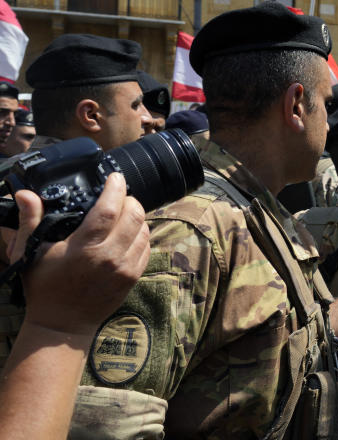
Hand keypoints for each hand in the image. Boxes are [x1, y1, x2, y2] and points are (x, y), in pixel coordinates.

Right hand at [11, 173, 149, 335]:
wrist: (62, 325)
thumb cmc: (44, 287)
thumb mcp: (30, 254)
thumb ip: (30, 221)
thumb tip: (25, 193)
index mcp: (84, 248)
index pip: (109, 209)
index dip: (115, 188)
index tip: (115, 176)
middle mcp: (109, 257)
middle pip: (134, 215)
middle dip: (129, 199)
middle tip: (118, 195)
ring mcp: (125, 268)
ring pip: (144, 229)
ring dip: (137, 216)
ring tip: (123, 212)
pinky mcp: (133, 277)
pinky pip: (147, 246)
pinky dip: (141, 234)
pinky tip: (129, 232)